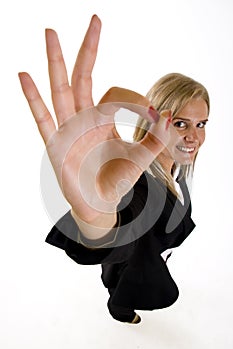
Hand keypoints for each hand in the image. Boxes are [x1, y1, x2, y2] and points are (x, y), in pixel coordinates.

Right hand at [19, 15, 170, 235]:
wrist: (100, 204)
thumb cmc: (117, 180)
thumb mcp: (141, 158)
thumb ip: (155, 138)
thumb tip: (168, 115)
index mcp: (102, 120)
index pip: (114, 94)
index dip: (134, 99)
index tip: (153, 113)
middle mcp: (83, 119)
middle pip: (82, 77)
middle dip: (87, 50)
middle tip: (94, 20)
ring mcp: (67, 129)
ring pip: (60, 89)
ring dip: (56, 62)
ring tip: (51, 33)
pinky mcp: (55, 145)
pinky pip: (42, 118)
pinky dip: (33, 98)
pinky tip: (25, 75)